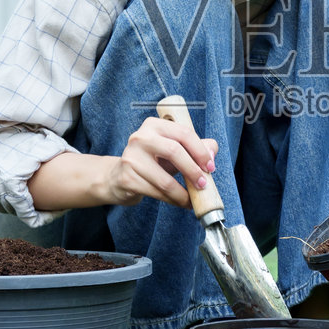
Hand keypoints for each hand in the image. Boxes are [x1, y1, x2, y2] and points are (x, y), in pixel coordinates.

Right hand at [28, 119, 217, 211]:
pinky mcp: (127, 178)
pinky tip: (180, 202)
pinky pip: (156, 192)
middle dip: (193, 170)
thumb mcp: (172, 151)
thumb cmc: (150, 163)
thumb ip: (194, 148)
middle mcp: (140, 137)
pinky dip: (173, 200)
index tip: (210, 167)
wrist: (117, 178)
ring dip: (183, 193)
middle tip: (203, 184)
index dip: (200, 151)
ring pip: (165, 179)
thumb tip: (212, 151)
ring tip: (192, 199)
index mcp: (154, 125)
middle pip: (174, 151)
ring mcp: (130, 157)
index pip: (183, 133)